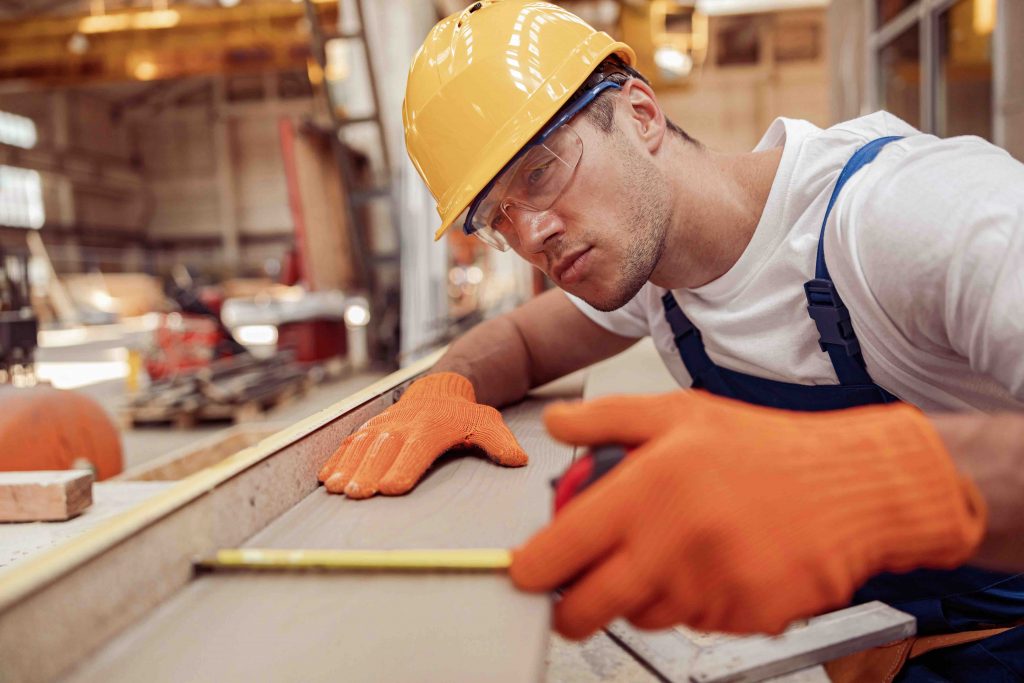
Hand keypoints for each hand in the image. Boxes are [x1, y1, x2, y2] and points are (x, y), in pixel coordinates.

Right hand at [319, 372, 526, 497]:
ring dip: (347, 467)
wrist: (443, 386)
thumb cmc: (465, 413)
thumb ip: (500, 442)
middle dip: (367, 473)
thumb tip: (518, 459)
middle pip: (383, 451)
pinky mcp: (372, 427)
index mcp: (431, 428)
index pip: (416, 451)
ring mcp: (384, 425)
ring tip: (336, 488)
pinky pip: (351, 442)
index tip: (391, 488)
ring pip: (362, 446)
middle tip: (356, 494)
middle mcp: (403, 425)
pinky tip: (326, 478)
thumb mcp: (488, 423)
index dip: (403, 469)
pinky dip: (337, 459)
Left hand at [509, 391, 984, 637]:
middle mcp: (674, 543)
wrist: (855, 486)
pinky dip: (695, 603)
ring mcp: (712, 586)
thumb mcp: (680, 412)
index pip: (561, 550)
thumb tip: (556, 425)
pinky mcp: (745, 618)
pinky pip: (696, 623)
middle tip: (578, 592)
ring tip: (674, 551)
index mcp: (648, 489)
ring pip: (642, 616)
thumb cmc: (768, 448)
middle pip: (588, 607)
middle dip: (572, 606)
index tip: (527, 572)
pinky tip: (717, 564)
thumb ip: (608, 419)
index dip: (533, 570)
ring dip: (642, 596)